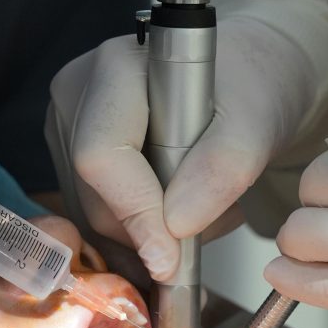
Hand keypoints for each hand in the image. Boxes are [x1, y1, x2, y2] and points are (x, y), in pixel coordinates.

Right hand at [47, 10, 327, 281]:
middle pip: (95, 193)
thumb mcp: (257, 122)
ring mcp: (70, 126)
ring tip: (207, 207)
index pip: (102, 154)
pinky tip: (181, 210)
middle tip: (215, 221)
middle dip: (152, 228)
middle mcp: (79, 94)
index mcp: (117, 67)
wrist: (249, 76)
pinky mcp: (74, 157)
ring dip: (152, 234)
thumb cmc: (254, 84)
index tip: (170, 260)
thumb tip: (175, 224)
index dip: (135, 213)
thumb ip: (222, 168)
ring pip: (93, 213)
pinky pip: (98, 215)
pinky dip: (142, 231)